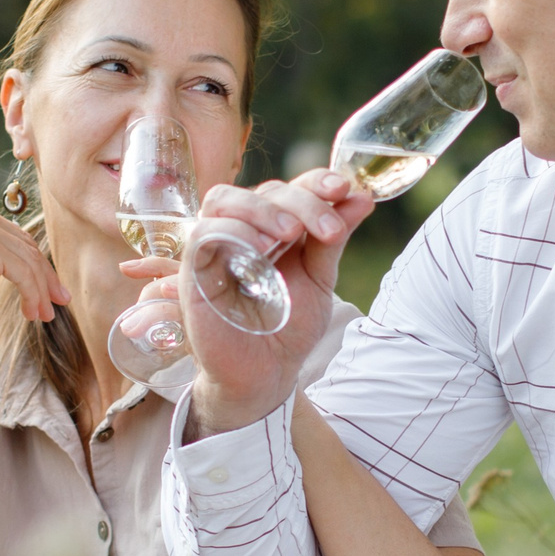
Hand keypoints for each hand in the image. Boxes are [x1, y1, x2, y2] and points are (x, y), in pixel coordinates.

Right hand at [0, 190, 68, 337]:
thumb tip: (14, 258)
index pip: (7, 231)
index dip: (28, 260)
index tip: (42, 286)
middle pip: (22, 242)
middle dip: (42, 275)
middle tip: (56, 302)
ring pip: (28, 259)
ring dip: (41, 290)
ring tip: (45, 315)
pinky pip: (25, 273)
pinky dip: (34, 295)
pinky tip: (33, 313)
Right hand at [180, 170, 374, 437]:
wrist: (266, 374)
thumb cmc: (290, 326)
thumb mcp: (319, 279)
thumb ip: (333, 238)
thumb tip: (363, 196)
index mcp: (274, 226)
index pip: (291, 187)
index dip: (316, 180)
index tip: (345, 189)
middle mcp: (243, 228)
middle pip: (264, 190)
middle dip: (301, 201)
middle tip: (328, 230)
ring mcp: (215, 245)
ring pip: (225, 199)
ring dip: (264, 210)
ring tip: (292, 234)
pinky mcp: (191, 269)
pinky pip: (204, 233)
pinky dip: (234, 232)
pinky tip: (261, 250)